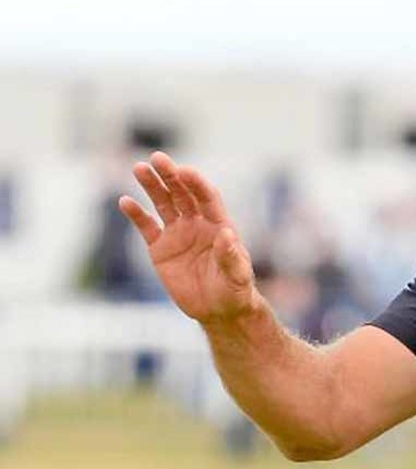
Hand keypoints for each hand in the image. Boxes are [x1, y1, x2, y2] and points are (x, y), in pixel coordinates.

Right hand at [119, 152, 259, 324]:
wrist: (218, 310)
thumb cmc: (234, 290)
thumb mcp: (237, 275)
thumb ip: (231, 256)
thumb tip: (226, 235)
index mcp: (219, 225)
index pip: (207, 197)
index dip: (196, 183)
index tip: (184, 171)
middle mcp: (198, 224)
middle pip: (183, 194)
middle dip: (170, 176)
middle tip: (157, 158)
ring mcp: (178, 234)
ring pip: (163, 204)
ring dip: (152, 186)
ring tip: (139, 168)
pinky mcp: (161, 249)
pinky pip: (147, 227)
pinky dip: (136, 214)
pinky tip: (125, 201)